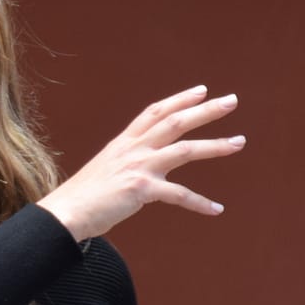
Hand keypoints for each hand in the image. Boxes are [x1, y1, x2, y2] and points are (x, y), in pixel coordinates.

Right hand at [37, 85, 244, 240]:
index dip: (180, 100)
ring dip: (215, 145)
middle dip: (206, 111)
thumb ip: (125, 164)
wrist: (65, 213)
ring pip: (185, 150)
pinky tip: (216, 209)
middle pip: (175, 122)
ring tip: (239, 142)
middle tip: (231, 101)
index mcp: (123, 143)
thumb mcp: (104, 170)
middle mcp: (133, 149)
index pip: (155, 112)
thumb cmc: (83, 197)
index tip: (202, 91)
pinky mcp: (142, 190)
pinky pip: (179, 195)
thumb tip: (138, 172)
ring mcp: (138, 167)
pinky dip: (199, 203)